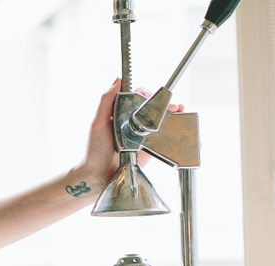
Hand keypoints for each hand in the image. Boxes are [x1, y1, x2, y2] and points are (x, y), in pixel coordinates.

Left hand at [77, 79, 183, 195]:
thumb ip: (105, 101)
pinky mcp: (148, 147)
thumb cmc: (95, 150)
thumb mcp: (97, 123)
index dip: (147, 93)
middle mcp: (132, 121)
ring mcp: (141, 133)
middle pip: (151, 105)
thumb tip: (117, 80)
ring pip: (159, 118)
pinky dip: (172, 127)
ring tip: (178, 109)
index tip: (153, 94)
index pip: (136, 96)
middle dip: (163, 101)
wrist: (99, 176)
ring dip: (170, 111)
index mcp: (120, 112)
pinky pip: (162, 135)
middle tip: (171, 104)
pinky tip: (179, 121)